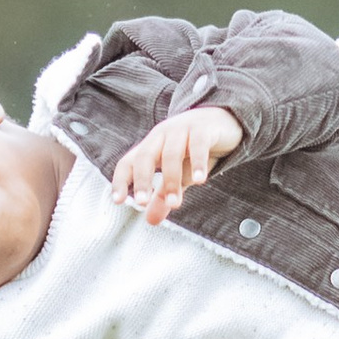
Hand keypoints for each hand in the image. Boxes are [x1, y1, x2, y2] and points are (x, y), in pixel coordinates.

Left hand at [111, 104, 242, 222]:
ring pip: (172, 154)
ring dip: (172, 180)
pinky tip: (200, 181)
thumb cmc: (192, 149)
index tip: (118, 201)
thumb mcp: (177, 173)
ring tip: (175, 203)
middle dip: (142, 180)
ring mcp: (181, 130)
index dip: (121, 180)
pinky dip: (198, 163)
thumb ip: (163, 195)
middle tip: (142, 202)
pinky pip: (198, 145)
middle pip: (145, 157)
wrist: (220, 118)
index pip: (128, 162)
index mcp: (150, 147)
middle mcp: (161, 136)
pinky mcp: (203, 129)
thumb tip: (151, 221)